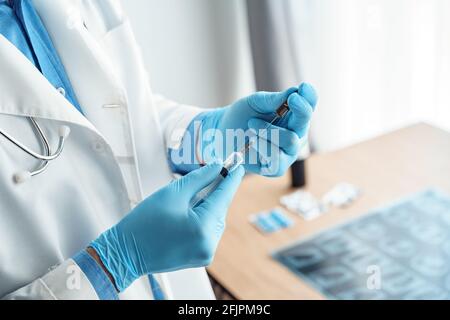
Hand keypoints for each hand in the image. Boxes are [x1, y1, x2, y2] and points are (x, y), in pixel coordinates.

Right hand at [91, 164, 244, 291]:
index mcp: (203, 227)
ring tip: (189, 196)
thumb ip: (200, 178)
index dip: (232, 177)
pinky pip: (208, 231)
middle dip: (216, 190)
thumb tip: (218, 167)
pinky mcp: (200, 257)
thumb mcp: (173, 193)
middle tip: (215, 171)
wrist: (125, 252)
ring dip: (208, 205)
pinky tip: (189, 211)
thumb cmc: (144, 223)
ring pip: (215, 220)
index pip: (224, 196)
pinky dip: (203, 218)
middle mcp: (209, 243)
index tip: (238, 163)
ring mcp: (205, 253)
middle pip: (220, 208)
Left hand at [199, 83, 317, 176]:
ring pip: (291, 140)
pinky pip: (277, 157)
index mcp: (293, 118)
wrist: (221, 133)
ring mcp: (287, 153)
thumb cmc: (240, 116)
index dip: (310, 98)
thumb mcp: (256, 102)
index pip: (308, 108)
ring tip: (251, 125)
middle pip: (305, 123)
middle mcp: (295, 136)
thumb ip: (275, 99)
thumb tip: (295, 92)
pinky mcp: (275, 168)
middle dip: (300, 109)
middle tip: (290, 99)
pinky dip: (263, 146)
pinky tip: (253, 142)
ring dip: (269, 130)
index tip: (304, 87)